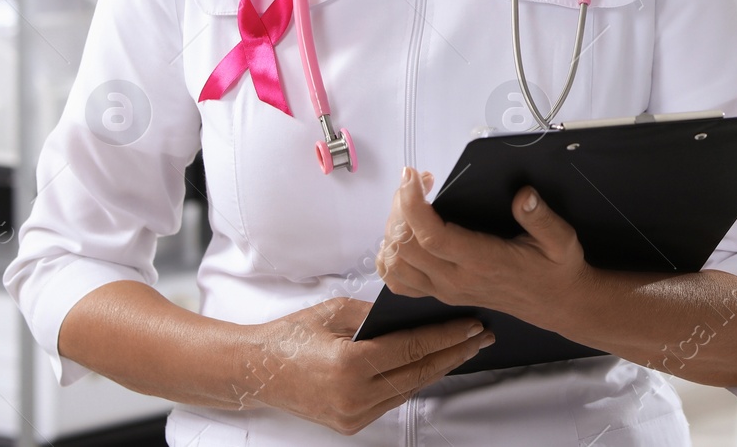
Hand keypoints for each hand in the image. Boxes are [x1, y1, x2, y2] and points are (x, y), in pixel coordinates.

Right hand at [236, 296, 493, 434]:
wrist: (255, 370)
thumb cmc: (291, 336)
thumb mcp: (336, 312)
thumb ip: (377, 315)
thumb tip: (415, 312)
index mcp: (350, 364)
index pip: (413, 349)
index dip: (448, 337)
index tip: (473, 325)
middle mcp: (354, 396)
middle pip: (419, 372)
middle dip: (455, 353)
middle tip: (481, 337)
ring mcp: (352, 415)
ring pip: (410, 388)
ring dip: (439, 368)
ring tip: (463, 349)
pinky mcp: (350, 424)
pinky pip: (393, 399)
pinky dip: (414, 381)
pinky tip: (431, 365)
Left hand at [376, 167, 591, 327]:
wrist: (556, 304)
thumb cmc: (556, 268)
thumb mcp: (561, 240)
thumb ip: (542, 218)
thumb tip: (524, 195)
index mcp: (483, 262)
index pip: (431, 236)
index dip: (412, 204)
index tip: (413, 175)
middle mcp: (456, 280)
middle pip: (404, 245)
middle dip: (401, 205)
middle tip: (418, 180)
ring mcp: (445, 290)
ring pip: (395, 263)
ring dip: (394, 227)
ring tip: (412, 201)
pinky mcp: (441, 295)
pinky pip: (399, 282)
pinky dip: (390, 257)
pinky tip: (403, 234)